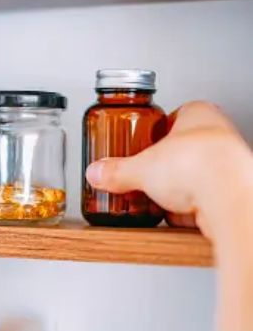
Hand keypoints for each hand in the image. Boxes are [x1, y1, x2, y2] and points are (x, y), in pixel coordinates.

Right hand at [85, 101, 252, 240]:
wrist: (227, 197)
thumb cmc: (197, 164)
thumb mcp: (140, 167)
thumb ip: (116, 171)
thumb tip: (98, 172)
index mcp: (197, 114)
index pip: (172, 118)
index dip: (155, 134)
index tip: (141, 144)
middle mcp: (218, 135)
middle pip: (181, 150)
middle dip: (162, 167)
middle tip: (145, 176)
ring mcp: (228, 165)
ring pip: (194, 176)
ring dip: (175, 190)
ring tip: (156, 199)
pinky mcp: (231, 193)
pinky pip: (202, 200)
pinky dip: (187, 210)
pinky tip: (173, 216)